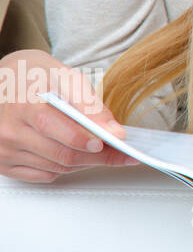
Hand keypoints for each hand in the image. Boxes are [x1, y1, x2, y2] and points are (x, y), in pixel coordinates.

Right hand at [0, 49, 138, 181]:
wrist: (5, 81)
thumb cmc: (36, 76)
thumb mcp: (66, 78)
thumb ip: (90, 104)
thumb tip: (113, 131)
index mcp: (23, 106)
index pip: (59, 130)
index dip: (87, 139)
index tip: (113, 142)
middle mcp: (10, 131)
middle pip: (61, 154)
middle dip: (97, 156)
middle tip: (121, 152)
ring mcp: (5, 150)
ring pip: (56, 168)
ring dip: (84, 162)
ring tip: (103, 151)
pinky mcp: (4, 163)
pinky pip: (44, 175)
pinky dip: (66, 168)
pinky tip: (78, 155)